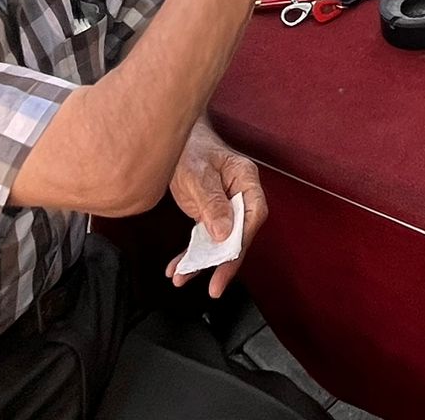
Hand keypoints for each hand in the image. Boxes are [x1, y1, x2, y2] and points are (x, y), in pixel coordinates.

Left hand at [165, 123, 264, 298]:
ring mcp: (224, 205)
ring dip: (203, 262)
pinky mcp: (209, 213)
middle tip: (215, 286)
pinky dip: (191, 254)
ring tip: (184, 277)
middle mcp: (239, 194)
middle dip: (225, 262)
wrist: (171, 138)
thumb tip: (224, 234)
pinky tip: (178, 267)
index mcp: (245, 179)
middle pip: (239, 233)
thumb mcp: (197, 174)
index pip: (254, 214)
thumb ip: (212, 203)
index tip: (228, 258)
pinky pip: (204, 238)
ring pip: (220, 240)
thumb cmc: (189, 147)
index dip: (243, 238)